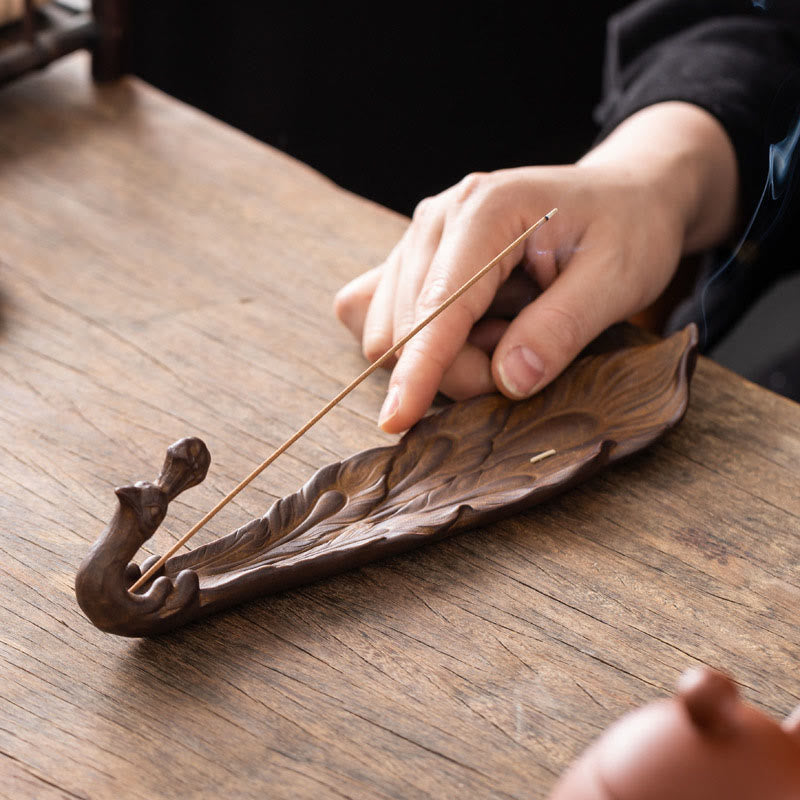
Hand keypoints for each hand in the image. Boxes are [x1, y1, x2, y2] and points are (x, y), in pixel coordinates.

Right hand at [335, 102, 737, 432]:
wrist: (621, 199)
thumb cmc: (626, 232)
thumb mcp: (617, 279)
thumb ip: (562, 328)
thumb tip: (508, 380)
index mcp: (487, 211)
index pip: (439, 304)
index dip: (419, 367)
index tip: (397, 420)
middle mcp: (439, 217)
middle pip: (410, 326)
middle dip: (462, 369)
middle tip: (528, 360)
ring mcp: (420, 236)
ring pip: (393, 330)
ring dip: (447, 359)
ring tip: (508, 333)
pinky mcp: (415, 257)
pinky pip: (381, 315)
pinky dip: (419, 345)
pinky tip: (464, 331)